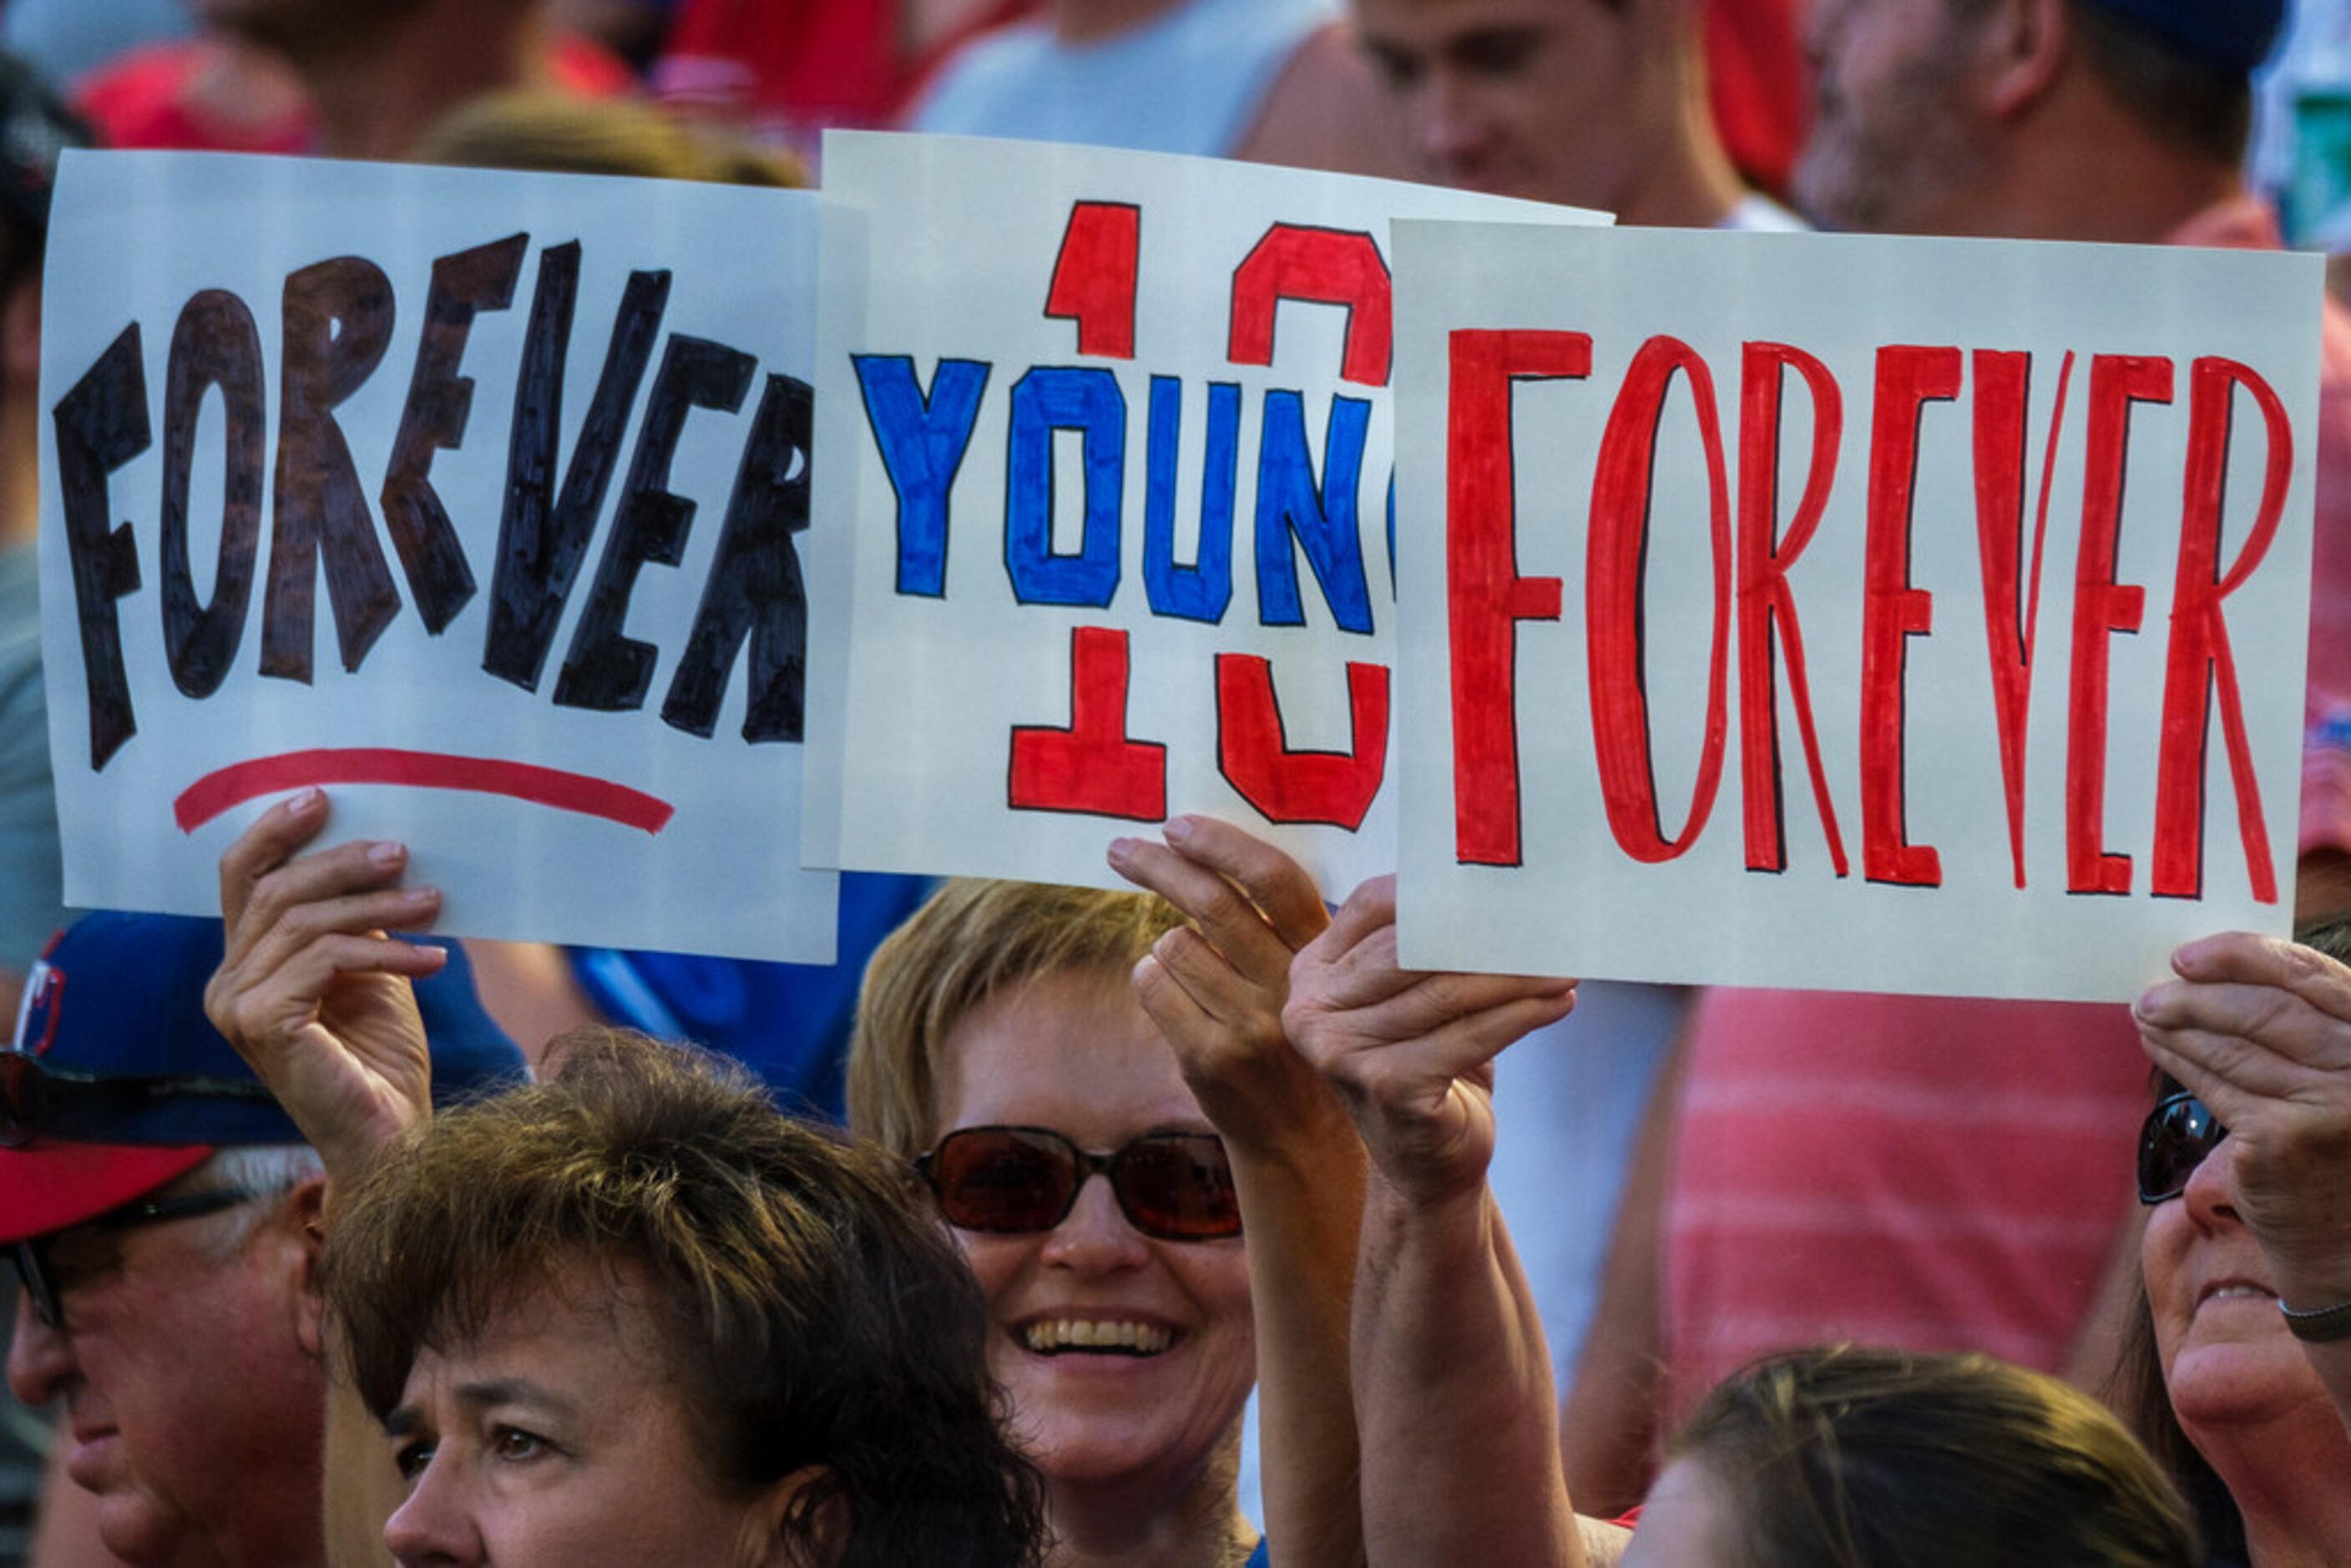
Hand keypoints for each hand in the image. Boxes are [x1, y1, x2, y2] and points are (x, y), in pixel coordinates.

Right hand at [204, 789, 449, 1179]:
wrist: (390, 1134)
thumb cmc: (382, 1055)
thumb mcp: (372, 969)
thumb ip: (359, 919)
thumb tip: (387, 850)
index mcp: (245, 963)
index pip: (243, 879)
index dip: (275, 832)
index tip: (323, 797)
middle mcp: (226, 982)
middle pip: (276, 892)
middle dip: (344, 865)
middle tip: (405, 854)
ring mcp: (235, 1006)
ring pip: (305, 922)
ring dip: (379, 906)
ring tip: (436, 905)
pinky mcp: (261, 1023)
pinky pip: (324, 959)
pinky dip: (385, 950)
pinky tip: (434, 959)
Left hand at [1108, 816, 1342, 1158]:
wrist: (1298, 1135)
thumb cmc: (1294, 1035)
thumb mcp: (1308, 975)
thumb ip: (1274, 923)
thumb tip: (1202, 851)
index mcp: (1320, 952)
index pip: (1275, 880)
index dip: (1223, 845)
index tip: (1177, 825)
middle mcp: (1289, 985)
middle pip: (1213, 902)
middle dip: (1157, 865)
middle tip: (1122, 849)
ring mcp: (1249, 1023)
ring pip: (1173, 944)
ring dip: (1166, 945)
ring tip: (1188, 971)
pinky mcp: (1209, 1055)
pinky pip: (1152, 985)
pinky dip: (1151, 979)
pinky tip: (1177, 1001)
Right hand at [1284, 876, 1574, 1207]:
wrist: (1426, 1169)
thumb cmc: (1428, 1068)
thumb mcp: (1416, 1001)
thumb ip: (1428, 948)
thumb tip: (1500, 887)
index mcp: (1313, 974)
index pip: (1376, 904)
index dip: (1438, 888)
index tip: (1502, 881)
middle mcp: (1312, 1010)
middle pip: (1411, 948)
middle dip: (1488, 933)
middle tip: (1547, 920)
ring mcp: (1341, 1052)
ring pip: (1446, 992)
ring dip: (1517, 976)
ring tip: (1565, 962)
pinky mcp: (1385, 1087)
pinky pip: (1467, 1037)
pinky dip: (1521, 1017)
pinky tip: (1559, 1003)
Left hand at [2134, 931, 2350, 1294]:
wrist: (2344, 1237)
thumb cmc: (2336, 1139)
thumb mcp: (2340, 1070)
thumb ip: (2305, 1022)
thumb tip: (2212, 970)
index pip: (2310, 975)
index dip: (2242, 956)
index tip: (2188, 955)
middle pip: (2264, 1010)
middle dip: (2197, 996)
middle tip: (2151, 992)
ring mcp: (2326, 1104)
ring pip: (2231, 1047)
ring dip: (2177, 1026)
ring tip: (2145, 1013)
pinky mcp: (2278, 1138)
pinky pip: (2214, 1086)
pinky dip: (2179, 1061)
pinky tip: (2158, 1047)